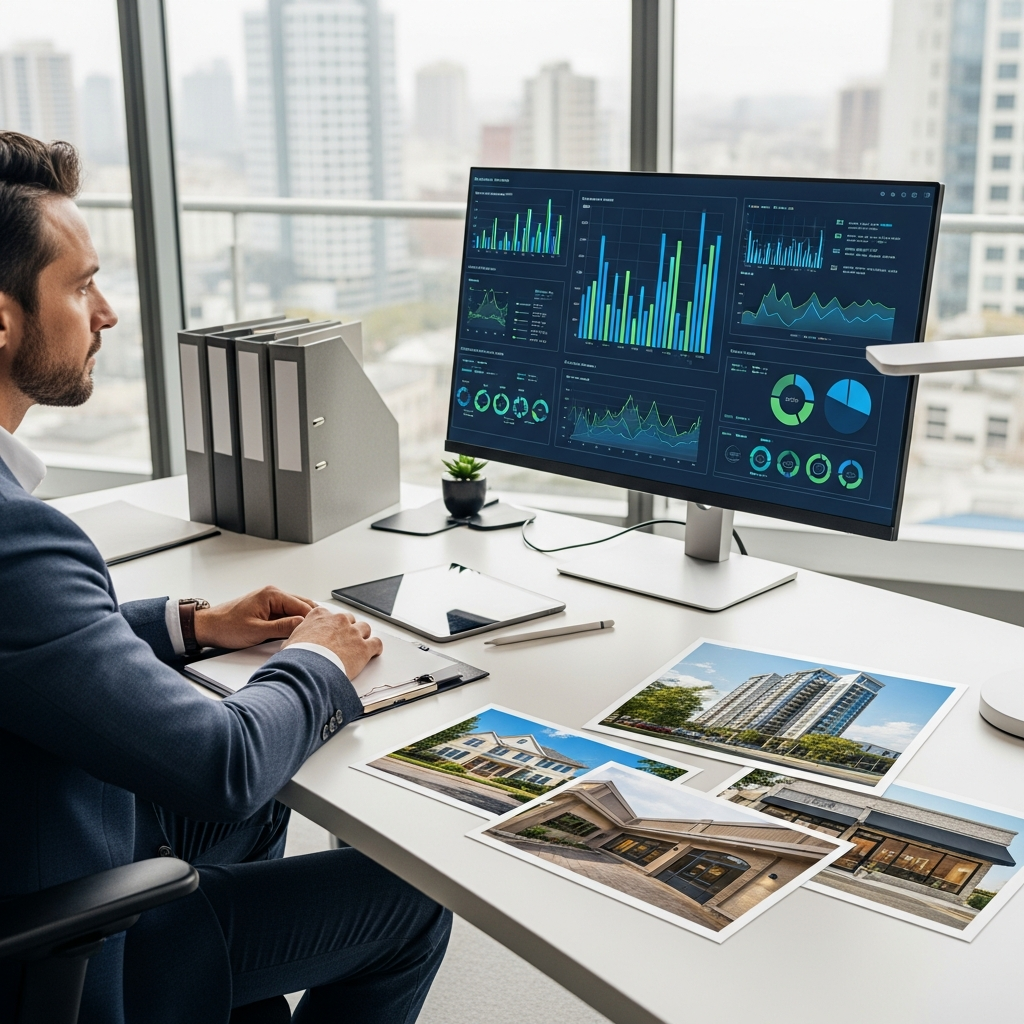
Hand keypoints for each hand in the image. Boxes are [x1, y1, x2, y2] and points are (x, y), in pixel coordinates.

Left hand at [193, 586, 316, 649]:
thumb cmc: (226, 626)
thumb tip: (303, 624)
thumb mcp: (256, 631)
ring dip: (302, 622)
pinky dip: (293, 624)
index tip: (321, 632)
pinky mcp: (267, 609)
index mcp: (272, 594)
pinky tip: (296, 634)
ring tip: (310, 636)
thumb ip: (282, 627)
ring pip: (296, 611)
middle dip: (311, 620)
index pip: (302, 606)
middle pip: (302, 606)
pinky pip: (287, 615)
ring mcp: (271, 601)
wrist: (207, 627)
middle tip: (320, 635)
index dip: (313, 620)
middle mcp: (273, 594)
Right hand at [283, 607, 382, 678]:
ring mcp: (353, 633)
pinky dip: (376, 648)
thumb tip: (292, 645)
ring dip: (362, 636)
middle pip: (348, 620)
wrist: (308, 668)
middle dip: (347, 629)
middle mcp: (338, 620)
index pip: (329, 614)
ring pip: (364, 629)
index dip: (330, 624)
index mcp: (320, 615)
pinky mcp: (364, 647)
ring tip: (359, 646)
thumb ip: (297, 638)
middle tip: (344, 641)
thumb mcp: (290, 642)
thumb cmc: (298, 656)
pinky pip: (376, 643)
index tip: (330, 631)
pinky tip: (373, 653)